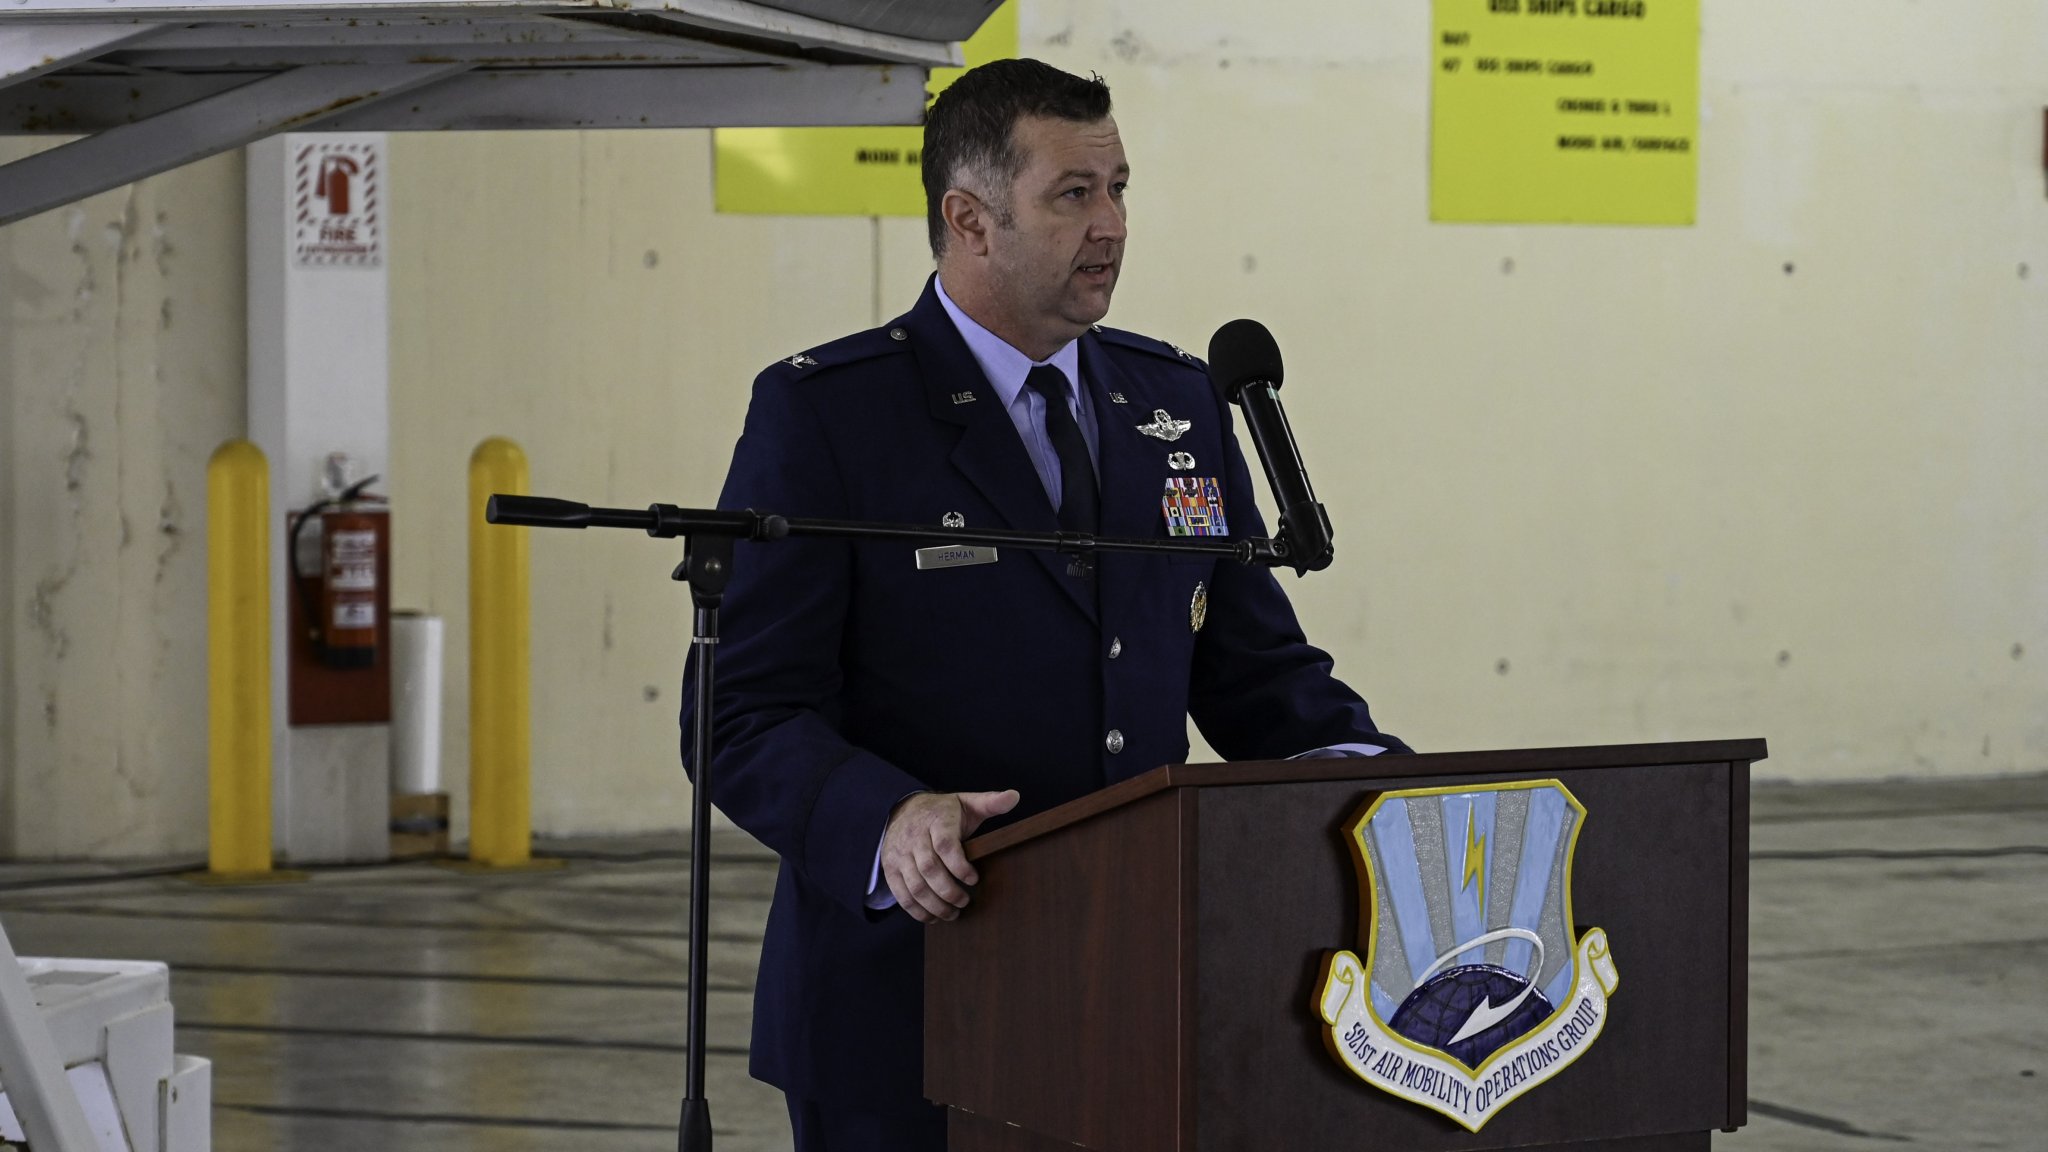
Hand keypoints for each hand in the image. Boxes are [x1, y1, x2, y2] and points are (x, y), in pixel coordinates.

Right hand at [880, 789, 1019, 922]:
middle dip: (948, 891)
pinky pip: (900, 893)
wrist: (903, 809)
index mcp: (936, 820)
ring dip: (934, 905)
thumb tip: (1014, 796)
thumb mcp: (966, 802)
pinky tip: (933, 916)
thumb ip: (990, 802)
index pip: (946, 846)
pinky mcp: (890, 867)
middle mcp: (914, 837)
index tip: (974, 879)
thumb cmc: (943, 812)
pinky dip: (916, 910)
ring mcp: (900, 853)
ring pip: (915, 885)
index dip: (960, 866)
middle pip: (929, 869)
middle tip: (965, 902)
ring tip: (952, 914)